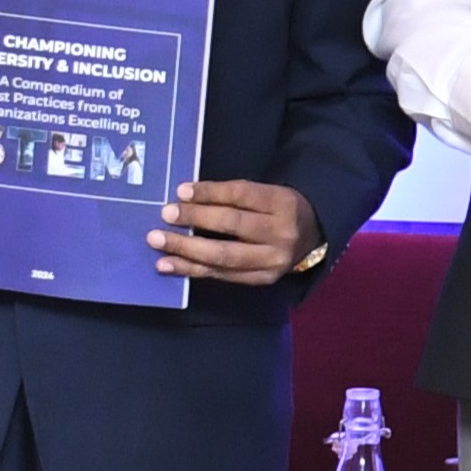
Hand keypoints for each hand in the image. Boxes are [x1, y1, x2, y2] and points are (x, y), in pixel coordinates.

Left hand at [150, 179, 317, 285]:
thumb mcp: (265, 194)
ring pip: (224, 255)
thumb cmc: (278, 210)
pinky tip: (170, 265)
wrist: (312, 237)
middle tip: (165, 215)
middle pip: (233, 225)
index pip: (241, 195)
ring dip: (186, 250)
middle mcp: (281, 233)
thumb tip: (184, 198)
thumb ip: (231, 196)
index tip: (181, 191)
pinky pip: (223, 275)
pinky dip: (193, 270)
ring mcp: (273, 260)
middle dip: (195, 219)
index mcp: (282, 203)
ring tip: (158, 242)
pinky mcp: (264, 279)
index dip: (210, 193)